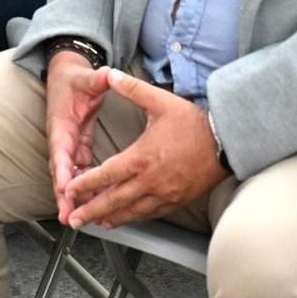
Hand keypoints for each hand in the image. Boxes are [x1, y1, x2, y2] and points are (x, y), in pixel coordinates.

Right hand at [44, 51, 112, 223]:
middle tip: (68, 216)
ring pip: (69, 176)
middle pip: (61, 171)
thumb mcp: (85, 77)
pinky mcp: (77, 147)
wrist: (65, 76)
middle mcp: (62, 138)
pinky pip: (79, 171)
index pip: (60, 150)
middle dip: (63, 195)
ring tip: (77, 219)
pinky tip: (92, 203)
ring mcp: (68, 145)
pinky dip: (83, 188)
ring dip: (73, 197)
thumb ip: (97, 79)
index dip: (62, 170)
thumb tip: (107, 74)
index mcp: (62, 124)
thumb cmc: (73, 79)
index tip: (65, 189)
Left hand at [62, 69, 227, 228]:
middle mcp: (151, 180)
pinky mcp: (177, 201)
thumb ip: (132, 88)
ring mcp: (165, 194)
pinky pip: (150, 214)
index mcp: (142, 158)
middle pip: (114, 200)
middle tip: (74, 219)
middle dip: (91, 211)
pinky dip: (134, 218)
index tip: (69, 190)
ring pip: (132, 212)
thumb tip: (109, 74)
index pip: (106, 175)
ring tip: (95, 223)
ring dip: (111, 218)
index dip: (85, 184)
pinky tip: (125, 218)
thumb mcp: (160, 101)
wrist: (227, 142)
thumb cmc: (194, 123)